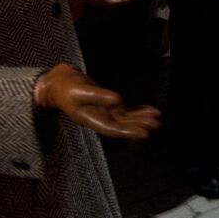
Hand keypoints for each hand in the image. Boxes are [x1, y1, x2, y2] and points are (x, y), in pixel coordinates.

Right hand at [34, 63, 161, 139]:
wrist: (61, 84)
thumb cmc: (67, 88)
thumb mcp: (81, 91)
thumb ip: (98, 96)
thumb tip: (118, 100)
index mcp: (91, 119)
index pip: (113, 129)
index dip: (129, 132)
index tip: (144, 133)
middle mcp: (100, 119)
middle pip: (123, 125)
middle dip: (140, 125)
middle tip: (156, 124)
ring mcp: (105, 113)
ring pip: (126, 118)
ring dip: (141, 118)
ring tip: (157, 117)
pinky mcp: (108, 106)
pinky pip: (125, 111)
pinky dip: (137, 110)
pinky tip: (149, 110)